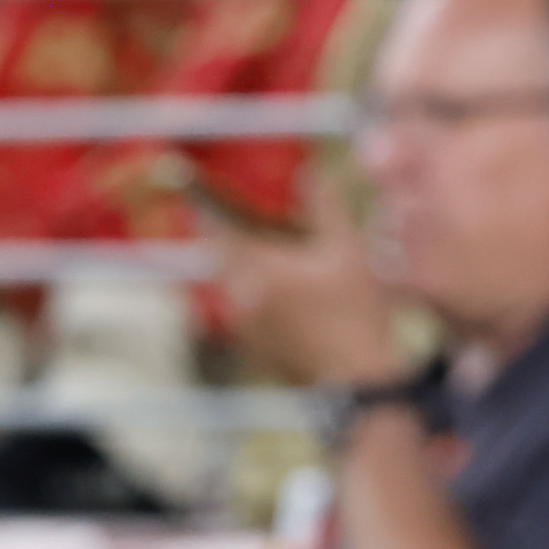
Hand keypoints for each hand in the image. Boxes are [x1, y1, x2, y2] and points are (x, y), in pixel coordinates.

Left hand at [207, 171, 403, 387]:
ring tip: (264, 251)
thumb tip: (312, 172)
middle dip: (228, 238)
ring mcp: (245, 328)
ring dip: (242, 266)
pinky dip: (253, 294)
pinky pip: (243, 311)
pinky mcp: (253, 348)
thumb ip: (325, 205)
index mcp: (261, 270)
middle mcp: (243, 299)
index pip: (220, 232)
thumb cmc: (355, 311)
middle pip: (223, 259)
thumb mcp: (348, 249)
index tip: (193, 193)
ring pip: (233, 286)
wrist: (355, 377)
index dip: (205, 210)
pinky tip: (279, 289)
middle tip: (234, 218)